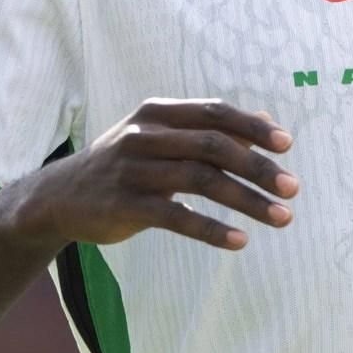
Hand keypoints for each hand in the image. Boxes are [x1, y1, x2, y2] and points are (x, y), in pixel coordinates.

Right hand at [21, 98, 297, 250]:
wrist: (60, 196)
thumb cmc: (124, 163)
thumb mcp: (159, 136)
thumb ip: (208, 130)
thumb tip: (267, 126)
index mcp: (158, 112)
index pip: (214, 112)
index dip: (252, 127)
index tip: (287, 146)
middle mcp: (145, 135)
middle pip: (214, 146)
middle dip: (258, 167)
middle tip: (293, 187)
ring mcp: (133, 169)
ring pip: (201, 181)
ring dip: (247, 200)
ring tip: (281, 217)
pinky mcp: (125, 205)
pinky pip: (176, 217)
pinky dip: (212, 229)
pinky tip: (239, 241)